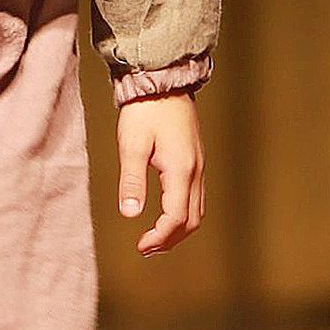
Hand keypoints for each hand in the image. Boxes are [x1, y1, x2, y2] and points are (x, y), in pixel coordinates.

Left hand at [116, 92, 204, 256]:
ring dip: (177, 230)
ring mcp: (198, 166)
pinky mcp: (195, 160)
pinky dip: (182, 215)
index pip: (175, 218)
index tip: (140, 247)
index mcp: (181, 170)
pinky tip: (165, 216)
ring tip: (154, 239)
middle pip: (191, 221)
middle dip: (170, 240)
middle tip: (145, 249)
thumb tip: (131, 214)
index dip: (159, 238)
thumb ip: (132, 181)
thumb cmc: (144, 110)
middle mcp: (196, 171)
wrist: (162, 81)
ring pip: (196, 211)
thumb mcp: (132, 144)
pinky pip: (195, 198)